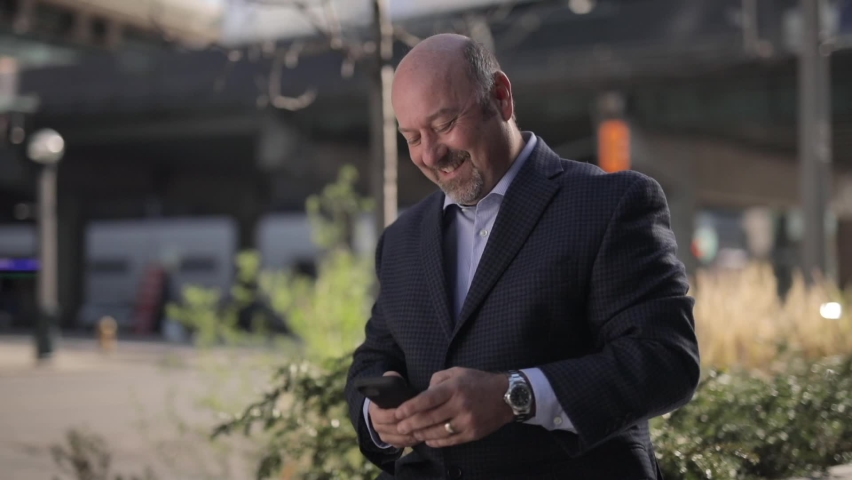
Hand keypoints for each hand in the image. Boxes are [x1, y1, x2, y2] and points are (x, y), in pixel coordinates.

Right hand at [367, 372, 418, 448]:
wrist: (385, 406)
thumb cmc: (390, 394)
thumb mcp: (388, 383)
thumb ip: (390, 378)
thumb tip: (392, 376)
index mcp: (374, 411)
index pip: (382, 416)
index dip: (394, 415)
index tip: (406, 412)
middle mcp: (376, 425)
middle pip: (391, 429)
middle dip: (405, 427)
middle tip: (418, 423)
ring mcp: (383, 435)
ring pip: (396, 439)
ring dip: (409, 436)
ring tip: (422, 430)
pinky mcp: (391, 441)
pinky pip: (400, 445)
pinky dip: (410, 442)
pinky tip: (420, 437)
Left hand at [395, 367, 513, 447]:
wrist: (507, 396)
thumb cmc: (478, 382)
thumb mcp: (457, 372)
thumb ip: (438, 379)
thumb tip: (424, 392)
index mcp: (454, 388)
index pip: (427, 399)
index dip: (410, 407)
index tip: (398, 412)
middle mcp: (460, 405)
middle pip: (430, 418)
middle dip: (411, 424)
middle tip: (399, 427)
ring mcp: (467, 421)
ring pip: (438, 431)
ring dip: (422, 434)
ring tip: (412, 434)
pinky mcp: (473, 433)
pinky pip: (450, 441)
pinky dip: (437, 442)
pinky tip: (428, 440)